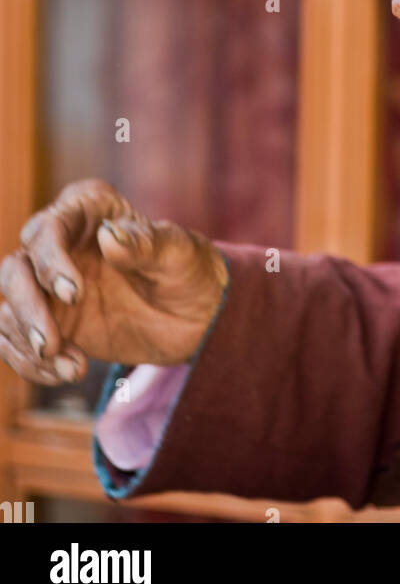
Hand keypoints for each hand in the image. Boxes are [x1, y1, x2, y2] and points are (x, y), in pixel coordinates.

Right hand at [0, 179, 228, 385]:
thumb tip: (109, 237)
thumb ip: (145, 244)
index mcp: (89, 211)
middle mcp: (60, 245)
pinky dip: (32, 363)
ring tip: (73, 368)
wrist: (197, 314)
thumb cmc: (188, 269)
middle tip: (50, 345)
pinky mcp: (49, 323)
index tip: (73, 294)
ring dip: (28, 343)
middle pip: (15, 270)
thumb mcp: (178, 253)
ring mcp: (49, 287)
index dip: (50, 261)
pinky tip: (68, 372)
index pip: (48, 229)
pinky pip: (17, 342)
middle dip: (26, 308)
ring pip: (9, 309)